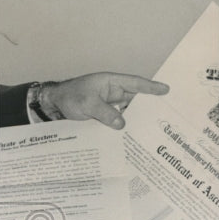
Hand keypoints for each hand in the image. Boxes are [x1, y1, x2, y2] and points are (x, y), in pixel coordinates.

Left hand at [42, 73, 168, 128]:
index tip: (166, 90)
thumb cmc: (68, 97)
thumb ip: (105, 113)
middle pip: (134, 99)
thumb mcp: (86, 104)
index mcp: (110, 82)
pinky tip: (131, 137)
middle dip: (148, 107)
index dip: (150, 87)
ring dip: (136, 120)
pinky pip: (117, 120)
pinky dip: (123, 127)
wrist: (53, 105)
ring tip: (152, 130)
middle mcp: (111, 92)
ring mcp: (108, 104)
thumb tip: (122, 124)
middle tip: (164, 116)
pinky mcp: (103, 116)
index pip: (134, 83)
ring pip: (127, 112)